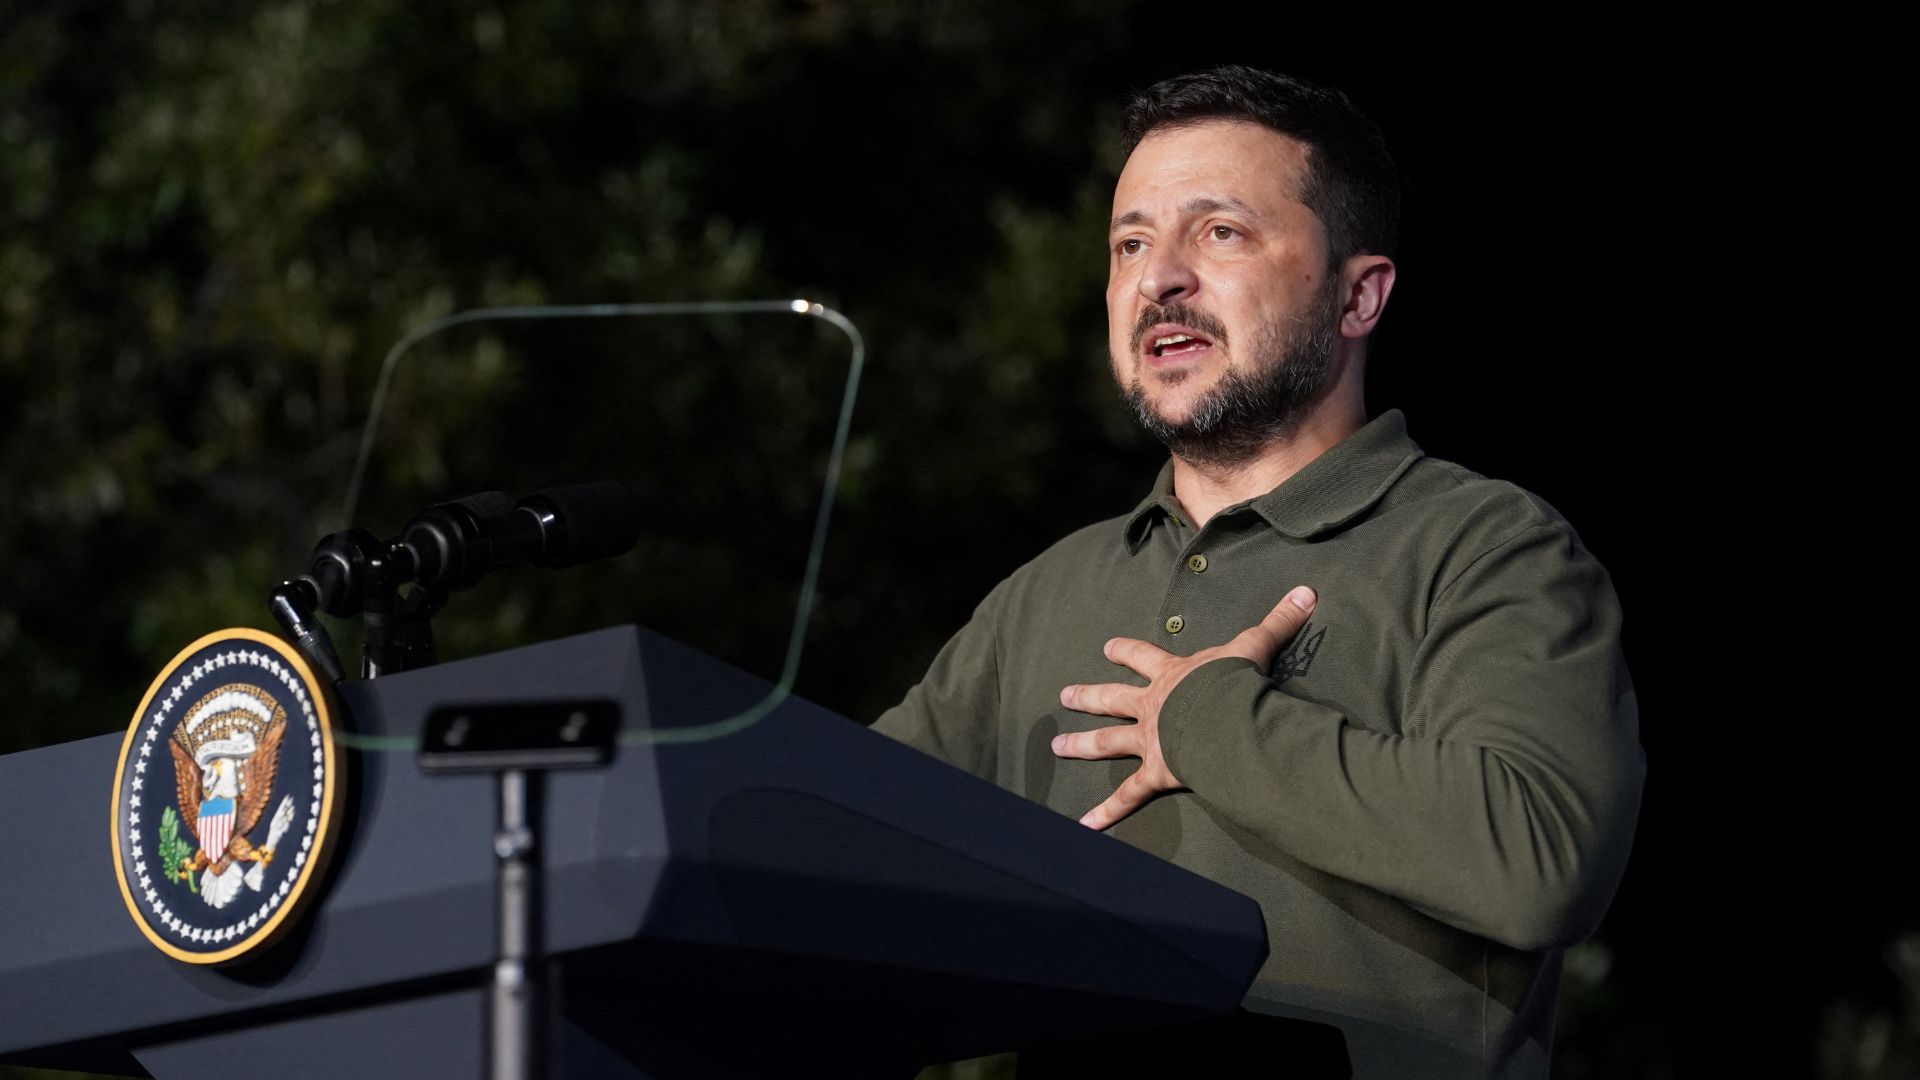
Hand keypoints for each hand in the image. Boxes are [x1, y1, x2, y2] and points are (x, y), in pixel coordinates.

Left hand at [1054, 585, 1317, 829]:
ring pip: (1107, 743)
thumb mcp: (1255, 646)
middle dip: (1088, 696)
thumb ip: (1278, 622)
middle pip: (1112, 699)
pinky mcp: (1156, 774)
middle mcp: (1152, 707)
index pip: (1143, 657)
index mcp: (1172, 677)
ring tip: (1056, 746)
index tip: (1106, 647)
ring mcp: (1149, 741)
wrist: (1225, 719)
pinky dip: (1106, 812)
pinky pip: (1128, 796)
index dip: (1125, 652)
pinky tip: (1084, 825)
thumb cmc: (1235, 683)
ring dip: (1081, 745)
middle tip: (1063, 696)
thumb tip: (1306, 591)